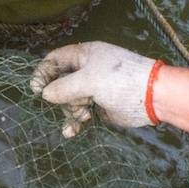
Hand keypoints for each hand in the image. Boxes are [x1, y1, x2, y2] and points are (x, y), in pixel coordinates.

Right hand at [30, 42, 159, 136]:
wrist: (152, 98)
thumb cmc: (121, 81)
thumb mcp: (89, 80)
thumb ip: (63, 88)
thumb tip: (45, 95)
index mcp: (84, 55)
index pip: (55, 60)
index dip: (43, 73)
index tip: (37, 90)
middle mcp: (86, 70)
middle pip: (59, 84)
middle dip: (61, 97)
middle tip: (73, 103)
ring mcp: (92, 89)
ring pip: (68, 101)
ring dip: (71, 111)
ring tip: (83, 116)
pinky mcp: (98, 106)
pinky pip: (78, 114)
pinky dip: (74, 122)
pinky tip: (71, 132)